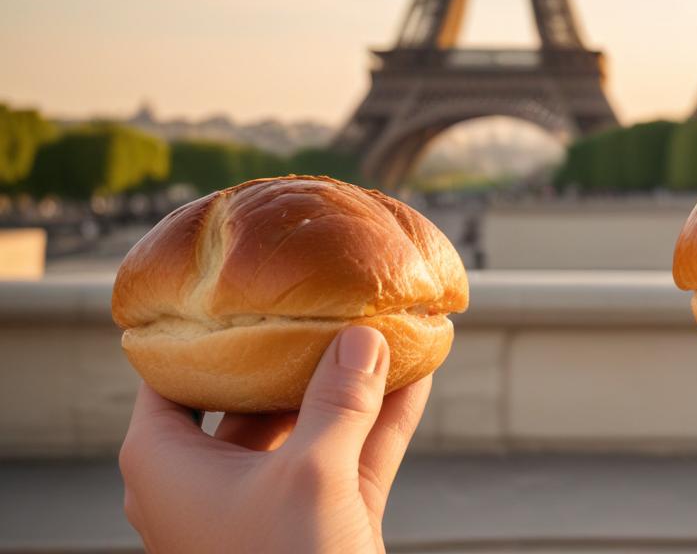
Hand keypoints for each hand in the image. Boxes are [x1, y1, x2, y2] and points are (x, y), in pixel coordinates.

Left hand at [120, 327, 428, 552]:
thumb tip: (361, 336)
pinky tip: (417, 375)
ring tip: (385, 328)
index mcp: (165, 464)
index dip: (206, 326)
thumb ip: (338, 399)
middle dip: (299, 348)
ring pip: (310, 423)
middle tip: (331, 299)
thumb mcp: (310, 474)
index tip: (246, 286)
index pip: (170, 372)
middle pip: (250, 392)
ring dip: (350, 381)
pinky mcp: (318, 523)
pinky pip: (349, 456)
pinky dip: (381, 420)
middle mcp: (208, 480)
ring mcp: (267, 503)